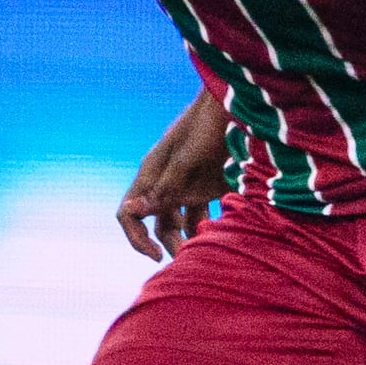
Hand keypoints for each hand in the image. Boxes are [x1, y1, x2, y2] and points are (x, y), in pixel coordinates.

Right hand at [120, 86, 230, 259]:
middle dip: (166, 243)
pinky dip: (206, 226)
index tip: (156, 256)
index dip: (136, 237)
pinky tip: (219, 235)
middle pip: (156, 222)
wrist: (237, 104)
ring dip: (188, 238)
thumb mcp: (186, 159)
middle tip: (187, 259)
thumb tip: (130, 211)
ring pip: (179, 221)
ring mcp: (186, 184)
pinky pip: (201, 213)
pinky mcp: (208, 185)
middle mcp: (164, 182)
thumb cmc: (208, 125)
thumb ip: (163, 188)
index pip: (129, 213)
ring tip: (204, 252)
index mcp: (151, 174)